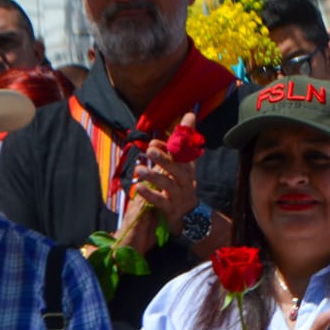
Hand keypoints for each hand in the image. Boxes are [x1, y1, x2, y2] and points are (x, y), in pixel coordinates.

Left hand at [130, 113, 201, 236]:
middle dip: (165, 159)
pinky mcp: (172, 209)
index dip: (169, 148)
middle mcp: (186, 181)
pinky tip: (139, 188)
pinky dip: (151, 195)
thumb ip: (181, 140)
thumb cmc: (180, 183)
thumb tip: (189, 114)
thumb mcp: (181, 162)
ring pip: (169, 185)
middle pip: (179, 169)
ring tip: (139, 169)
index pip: (182, 155)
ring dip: (154, 176)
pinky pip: (162, 202)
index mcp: (188, 168)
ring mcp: (180, 196)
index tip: (153, 142)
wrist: (190, 215)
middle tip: (150, 150)